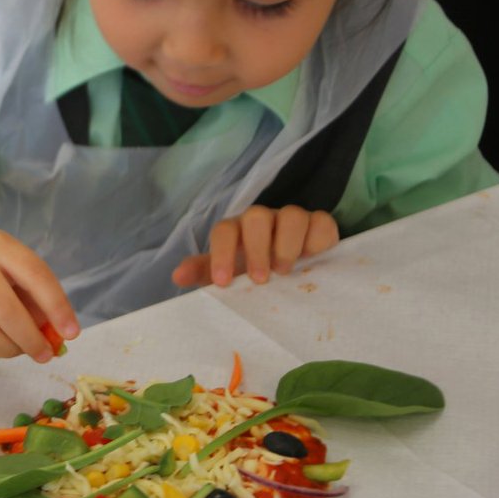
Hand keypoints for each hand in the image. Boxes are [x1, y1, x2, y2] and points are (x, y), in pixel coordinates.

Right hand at [0, 224, 79, 363]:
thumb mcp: (8, 260)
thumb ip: (32, 293)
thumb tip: (56, 333)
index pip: (34, 274)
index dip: (56, 306)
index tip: (71, 332)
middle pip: (3, 308)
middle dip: (29, 338)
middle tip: (44, 353)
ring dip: (6, 350)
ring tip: (18, 350)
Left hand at [172, 205, 338, 289]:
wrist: (295, 275)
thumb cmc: (255, 274)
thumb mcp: (229, 275)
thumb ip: (205, 273)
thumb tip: (177, 275)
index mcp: (238, 231)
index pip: (224, 231)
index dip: (220, 253)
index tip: (223, 282)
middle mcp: (264, 221)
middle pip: (256, 217)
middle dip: (256, 248)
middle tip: (260, 279)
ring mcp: (292, 220)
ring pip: (291, 216)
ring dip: (286, 244)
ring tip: (285, 272)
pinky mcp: (319, 226)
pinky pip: (320, 222)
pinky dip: (316, 241)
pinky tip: (312, 260)